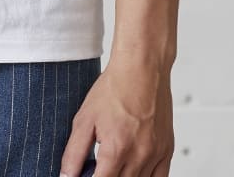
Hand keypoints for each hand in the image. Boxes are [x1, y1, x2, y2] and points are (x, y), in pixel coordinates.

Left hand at [58, 59, 174, 176]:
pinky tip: (132, 171)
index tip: (86, 176)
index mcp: (117, 149)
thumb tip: (66, 176)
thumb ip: (74, 152)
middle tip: (97, 167)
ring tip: (113, 165)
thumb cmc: (115, 88)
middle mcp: (139, 155)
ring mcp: (155, 155)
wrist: (142, 67)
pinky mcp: (167, 151)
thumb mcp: (85, 119)